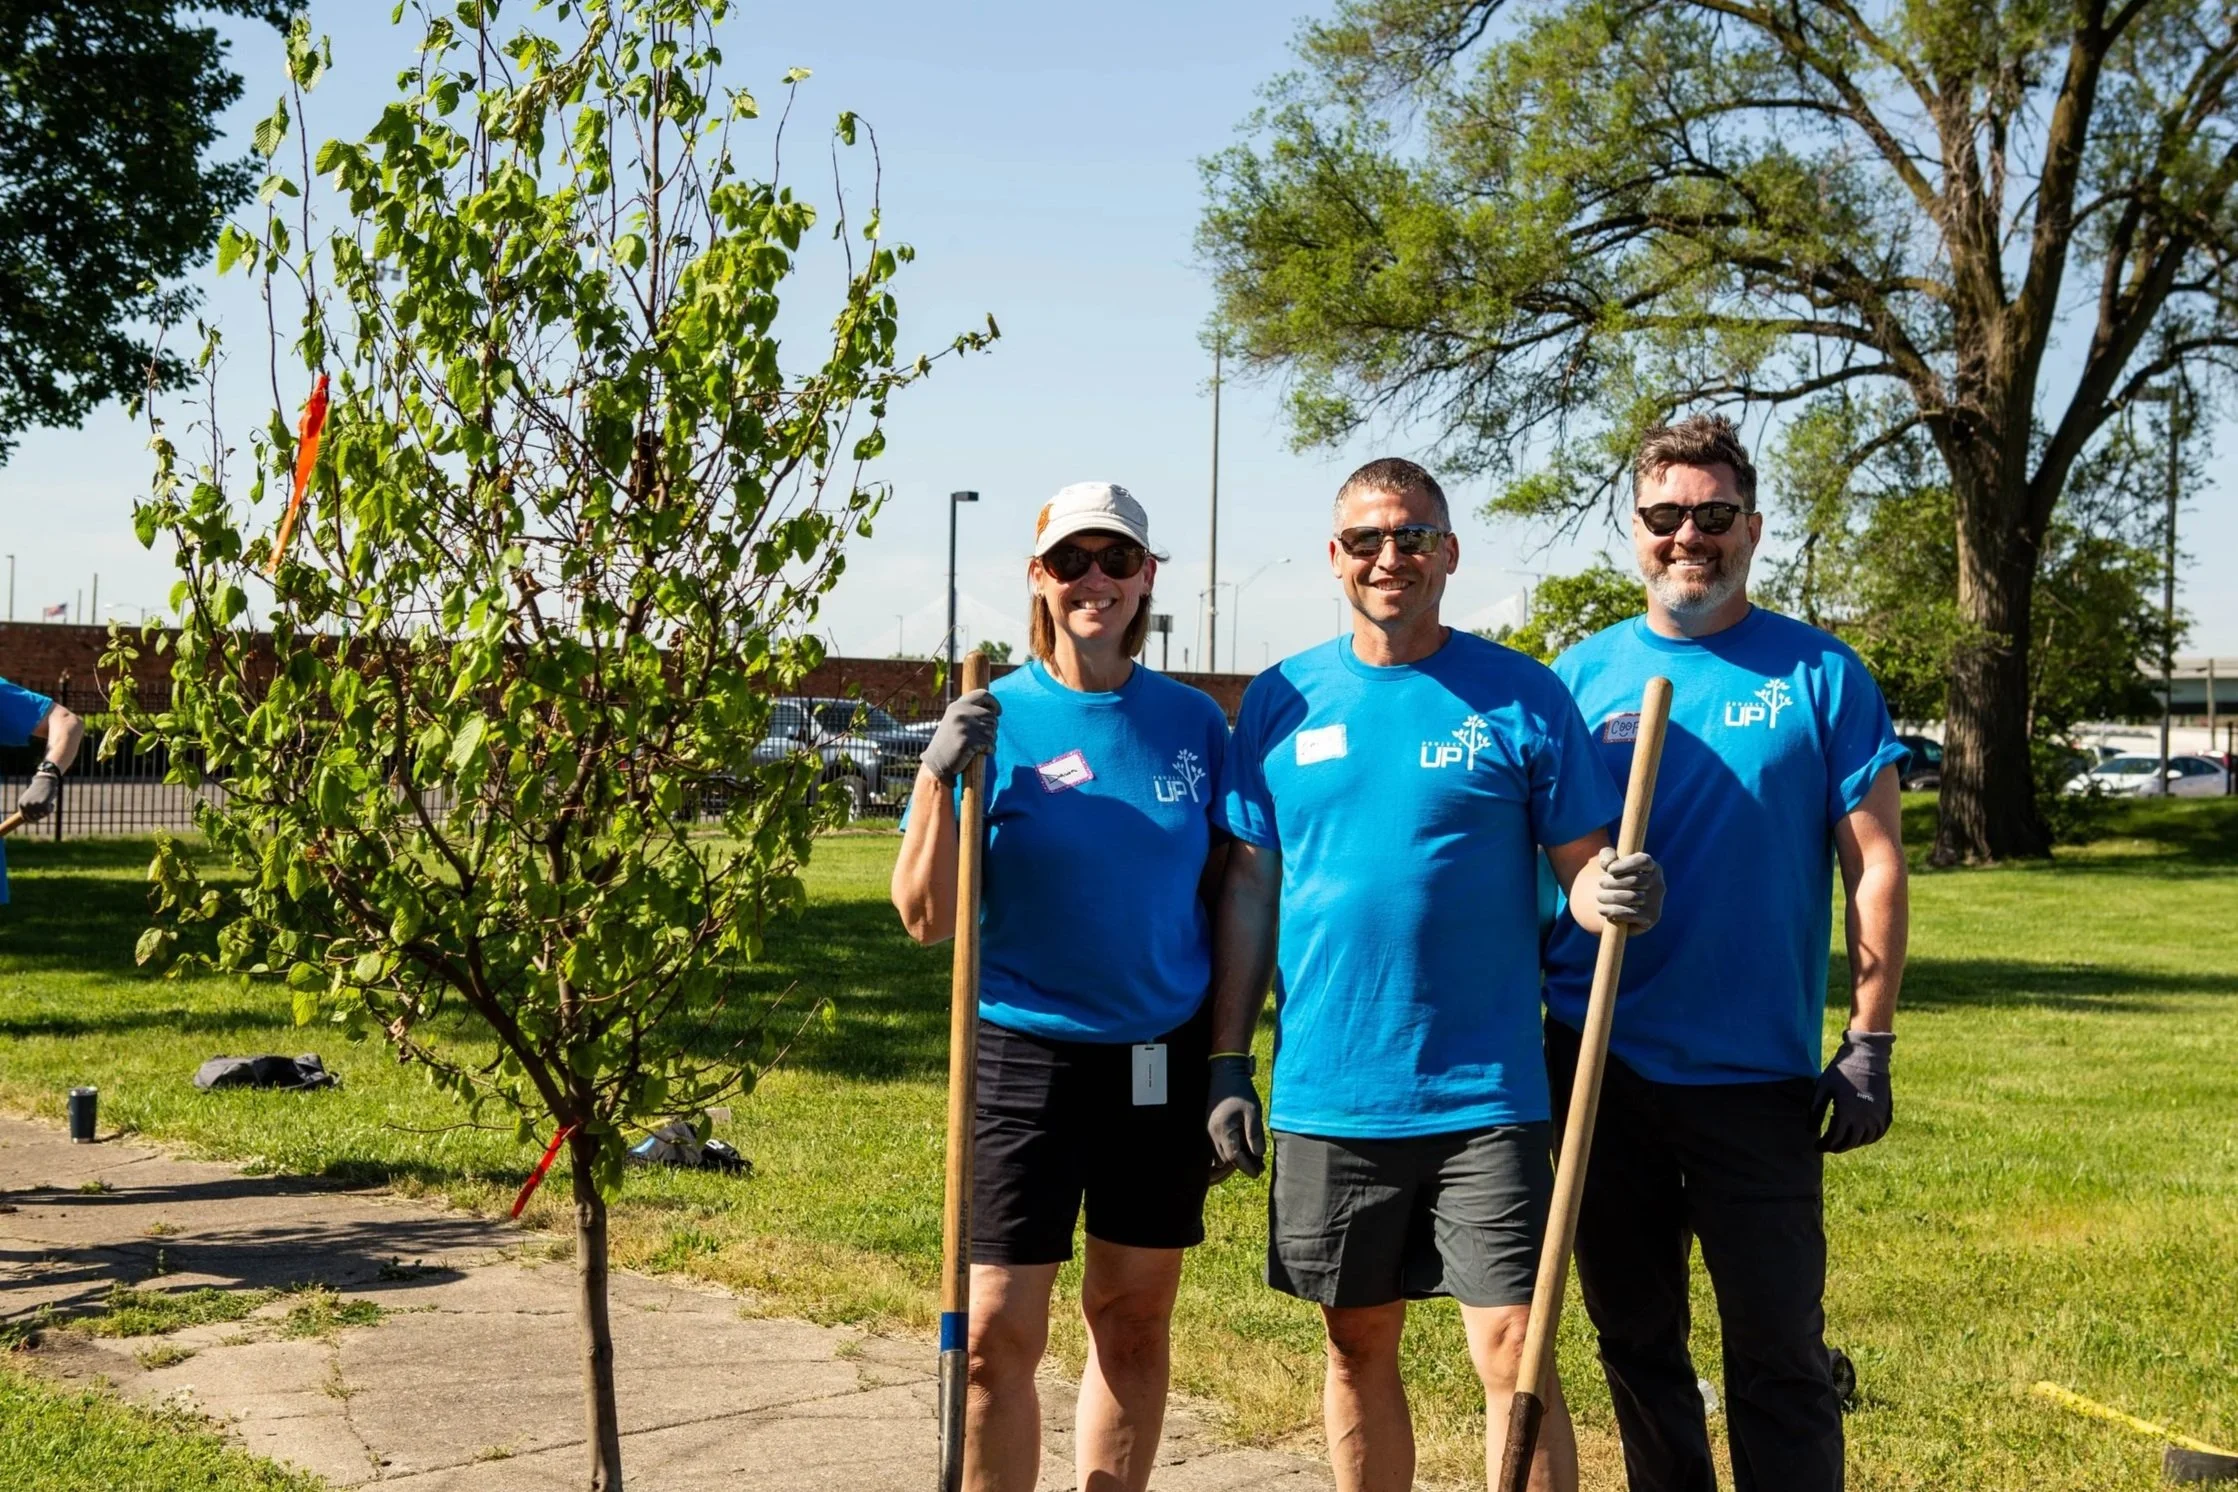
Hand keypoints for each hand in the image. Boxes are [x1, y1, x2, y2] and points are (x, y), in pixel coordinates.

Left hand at [16, 762, 59, 823]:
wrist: (44, 781)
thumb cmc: (38, 790)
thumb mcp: (29, 799)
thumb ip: (28, 808)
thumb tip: (29, 819)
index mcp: (21, 804)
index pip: (25, 818)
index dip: (32, 819)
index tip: (38, 818)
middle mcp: (26, 806)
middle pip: (34, 819)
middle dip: (40, 816)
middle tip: (45, 811)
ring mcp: (34, 806)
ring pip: (41, 816)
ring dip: (46, 812)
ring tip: (48, 804)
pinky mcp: (43, 805)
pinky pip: (48, 812)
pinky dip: (51, 808)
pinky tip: (51, 802)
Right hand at [921, 689, 999, 781]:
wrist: (936, 763)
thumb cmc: (949, 743)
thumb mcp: (955, 722)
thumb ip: (970, 713)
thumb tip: (994, 711)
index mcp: (956, 706)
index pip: (982, 694)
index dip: (994, 703)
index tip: (999, 712)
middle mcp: (960, 713)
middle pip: (992, 716)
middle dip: (992, 728)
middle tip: (981, 738)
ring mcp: (964, 726)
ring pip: (993, 731)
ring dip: (990, 741)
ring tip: (976, 746)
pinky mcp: (968, 741)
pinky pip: (990, 744)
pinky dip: (989, 750)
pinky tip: (978, 753)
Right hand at [1206, 1055, 1264, 1180]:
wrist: (1225, 1073)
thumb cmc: (1241, 1092)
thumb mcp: (1253, 1113)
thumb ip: (1255, 1135)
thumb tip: (1258, 1155)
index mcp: (1223, 1130)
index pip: (1234, 1157)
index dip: (1247, 1167)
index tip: (1258, 1173)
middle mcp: (1212, 1133)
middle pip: (1226, 1158)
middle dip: (1242, 1164)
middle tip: (1259, 1166)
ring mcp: (1209, 1129)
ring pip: (1220, 1153)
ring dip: (1235, 1157)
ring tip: (1253, 1156)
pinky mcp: (1210, 1125)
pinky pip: (1217, 1144)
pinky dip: (1229, 1148)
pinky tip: (1242, 1145)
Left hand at [1595, 846, 1663, 930]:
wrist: (1620, 907)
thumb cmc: (1616, 880)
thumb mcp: (1610, 864)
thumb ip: (1607, 856)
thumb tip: (1607, 864)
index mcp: (1652, 867)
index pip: (1643, 861)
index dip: (1625, 864)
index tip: (1609, 869)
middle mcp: (1658, 884)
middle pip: (1634, 880)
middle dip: (1612, 882)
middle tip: (1600, 883)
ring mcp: (1656, 902)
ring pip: (1631, 897)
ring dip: (1610, 897)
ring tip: (1599, 896)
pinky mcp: (1650, 917)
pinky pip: (1630, 914)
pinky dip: (1613, 911)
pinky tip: (1602, 910)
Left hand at [1815, 1030, 1893, 1152]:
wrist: (1867, 1056)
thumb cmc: (1842, 1070)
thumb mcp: (1823, 1087)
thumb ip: (1815, 1110)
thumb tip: (1810, 1131)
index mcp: (1847, 1113)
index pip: (1835, 1139)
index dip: (1825, 1145)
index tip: (1817, 1145)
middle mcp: (1864, 1119)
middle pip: (1850, 1143)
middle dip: (1837, 1147)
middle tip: (1827, 1146)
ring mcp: (1877, 1116)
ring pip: (1864, 1140)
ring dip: (1852, 1143)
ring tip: (1841, 1140)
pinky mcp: (1885, 1112)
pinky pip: (1878, 1133)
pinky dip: (1868, 1138)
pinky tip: (1858, 1135)